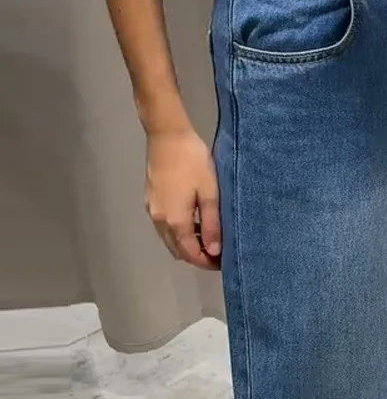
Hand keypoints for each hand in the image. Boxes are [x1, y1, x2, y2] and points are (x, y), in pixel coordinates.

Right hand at [145, 127, 221, 269]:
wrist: (166, 135)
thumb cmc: (193, 161)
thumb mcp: (209, 193)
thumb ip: (211, 224)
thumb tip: (213, 252)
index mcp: (175, 221)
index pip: (191, 254)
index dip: (207, 263)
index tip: (223, 263)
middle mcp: (160, 221)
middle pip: (178, 250)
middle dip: (197, 256)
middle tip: (218, 252)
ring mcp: (152, 211)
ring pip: (170, 240)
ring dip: (187, 244)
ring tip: (208, 237)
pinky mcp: (150, 201)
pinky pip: (164, 227)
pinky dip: (178, 232)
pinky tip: (194, 222)